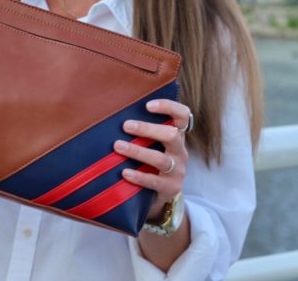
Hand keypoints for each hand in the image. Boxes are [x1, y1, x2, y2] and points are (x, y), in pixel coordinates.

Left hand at [113, 99, 192, 215]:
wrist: (161, 194)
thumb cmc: (150, 160)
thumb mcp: (153, 143)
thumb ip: (143, 129)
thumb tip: (115, 110)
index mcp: (177, 135)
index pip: (182, 115)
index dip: (168, 107)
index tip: (148, 105)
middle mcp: (180, 151)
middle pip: (171, 135)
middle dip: (147, 129)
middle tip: (125, 125)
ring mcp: (177, 170)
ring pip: (160, 159)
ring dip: (137, 151)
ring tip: (118, 146)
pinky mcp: (171, 188)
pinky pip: (154, 181)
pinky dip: (138, 176)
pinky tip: (124, 172)